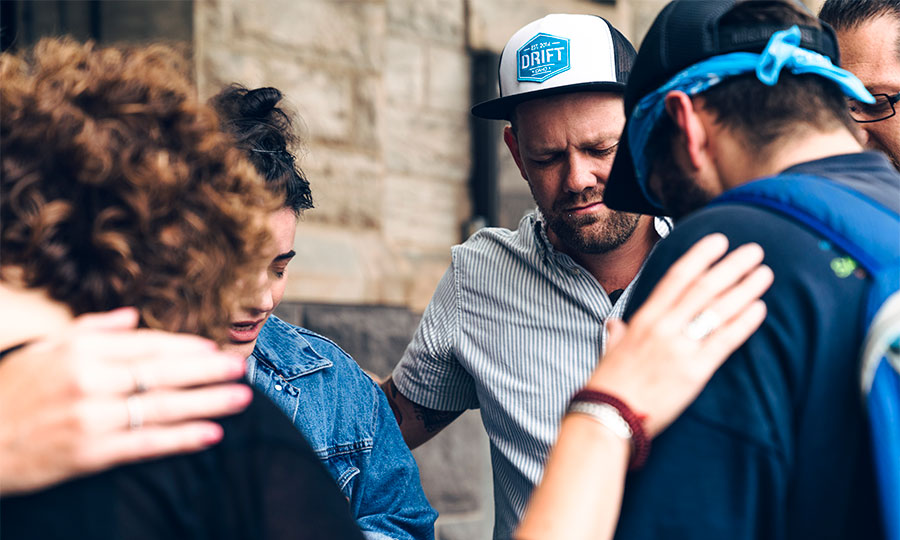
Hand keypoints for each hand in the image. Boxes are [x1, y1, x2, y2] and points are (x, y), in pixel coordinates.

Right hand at [0, 307, 252, 495]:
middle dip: (208, 370)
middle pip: (162, 372)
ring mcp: (91, 417)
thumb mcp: (45, 348)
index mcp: (81, 349)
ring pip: (161, 406)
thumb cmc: (12, 392)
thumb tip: (133, 316)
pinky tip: (211, 433)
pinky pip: (146, 443)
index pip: (146, 344)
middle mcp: (89, 379)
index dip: (186, 346)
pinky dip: (181, 438)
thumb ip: (92, 330)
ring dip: (207, 402)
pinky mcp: (89, 453)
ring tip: (241, 398)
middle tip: (242, 368)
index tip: (215, 347)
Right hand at [587, 233, 772, 436]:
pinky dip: (743, 322)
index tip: (719, 241)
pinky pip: (724, 340)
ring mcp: (680, 348)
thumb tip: (613, 325)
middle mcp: (663, 327)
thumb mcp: (611, 351)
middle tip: (754, 251)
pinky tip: (759, 308)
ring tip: (764, 274)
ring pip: (718, 309)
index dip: (700, 256)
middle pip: (703, 288)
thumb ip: (617, 334)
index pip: (677, 278)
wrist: (609, 416)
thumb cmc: (609, 385)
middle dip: (731, 266)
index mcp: (643, 319)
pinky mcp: (694, 371)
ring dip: (744, 289)